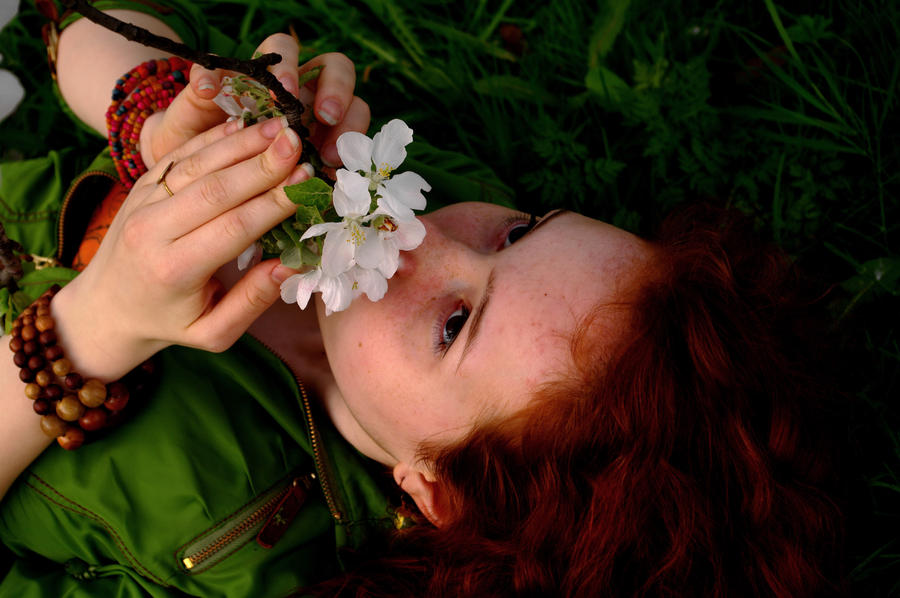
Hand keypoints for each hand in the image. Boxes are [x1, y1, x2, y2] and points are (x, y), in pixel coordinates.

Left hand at [52, 118, 308, 380]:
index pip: (233, 227)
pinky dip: (215, 137)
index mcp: (174, 270)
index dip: (272, 203)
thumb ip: (251, 302)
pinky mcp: (141, 183)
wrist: (104, 307)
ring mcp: (142, 201)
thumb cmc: (168, 323)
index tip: (306, 183)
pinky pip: (181, 153)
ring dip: (242, 142)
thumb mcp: (211, 334)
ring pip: (198, 163)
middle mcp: (153, 230)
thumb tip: (290, 265)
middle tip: (299, 143)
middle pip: (215, 188)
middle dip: (261, 164)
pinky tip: (246, 123)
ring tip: (281, 127)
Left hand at [141, 34, 369, 168]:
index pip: (284, 51)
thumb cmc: (192, 147)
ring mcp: (321, 122)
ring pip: (355, 104)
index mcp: (265, 75)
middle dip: (334, 88)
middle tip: (322, 115)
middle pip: (334, 68)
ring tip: (329, 154)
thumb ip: (191, 101)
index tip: (284, 90)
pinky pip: (354, 146)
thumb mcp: (184, 124)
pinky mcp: (331, 151)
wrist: (197, 187)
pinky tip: (331, 173)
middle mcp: (301, 92)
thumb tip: (205, 83)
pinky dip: (347, 157)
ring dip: (348, 124)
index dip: (288, 66)